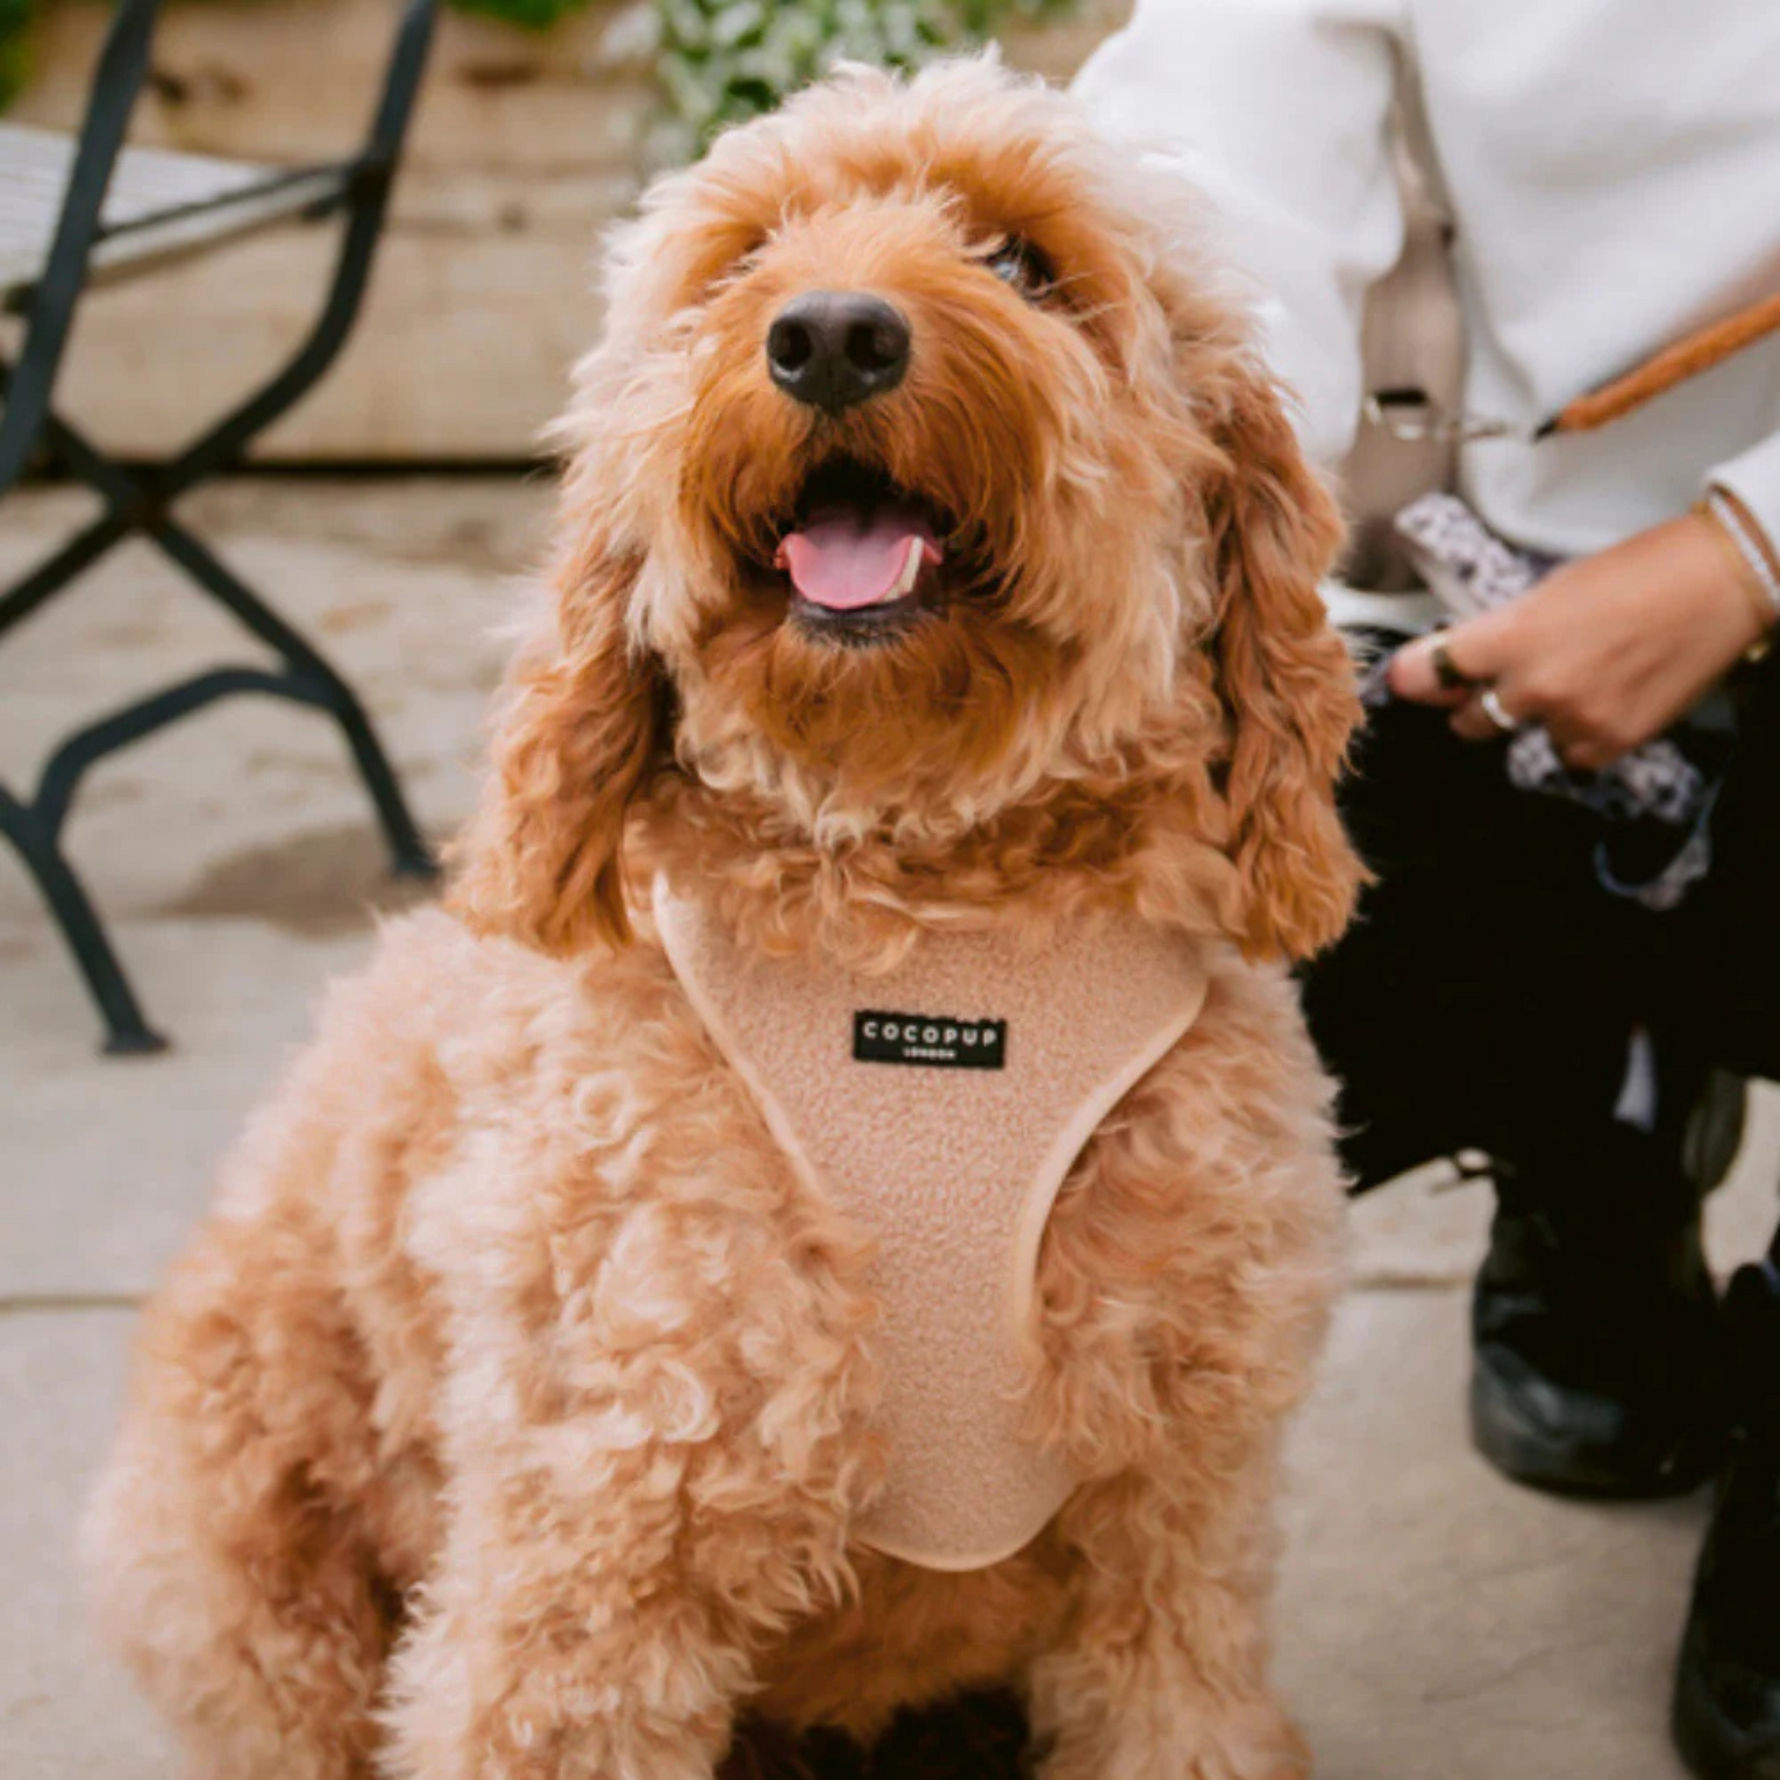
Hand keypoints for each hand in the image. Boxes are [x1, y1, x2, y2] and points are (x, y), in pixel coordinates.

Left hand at [1389, 512, 1770, 768]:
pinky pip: (1569, 755)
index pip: (1424, 674)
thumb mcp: (1548, 591)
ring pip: (1520, 740)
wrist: (1721, 583)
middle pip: (1466, 719)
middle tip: (1506, 680)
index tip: (1411, 681)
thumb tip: (1464, 659)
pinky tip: (1602, 699)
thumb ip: (1500, 632)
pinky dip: (1578, 735)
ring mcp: (1571, 720)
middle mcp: (1532, 687)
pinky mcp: (1610, 743)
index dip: (1414, 679)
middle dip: (1478, 702)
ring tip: (1574, 681)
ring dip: (1535, 720)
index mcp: (1508, 637)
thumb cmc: (1639, 571)